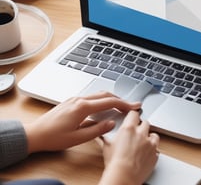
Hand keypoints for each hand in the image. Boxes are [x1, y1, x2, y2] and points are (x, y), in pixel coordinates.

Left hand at [24, 92, 140, 153]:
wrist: (34, 134)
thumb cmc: (53, 137)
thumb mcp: (78, 138)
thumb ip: (97, 130)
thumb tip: (111, 123)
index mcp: (82, 107)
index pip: (109, 102)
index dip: (124, 104)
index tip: (134, 106)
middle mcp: (79, 99)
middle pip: (105, 94)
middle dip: (120, 99)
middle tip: (131, 105)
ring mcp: (74, 99)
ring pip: (98, 94)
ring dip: (111, 98)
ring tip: (120, 106)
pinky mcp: (71, 101)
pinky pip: (91, 97)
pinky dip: (102, 100)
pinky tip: (104, 107)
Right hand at [98, 111, 159, 184]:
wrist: (124, 176)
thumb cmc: (115, 163)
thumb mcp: (107, 146)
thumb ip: (106, 138)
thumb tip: (102, 135)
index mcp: (129, 128)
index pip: (134, 113)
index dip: (133, 115)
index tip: (133, 117)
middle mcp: (141, 133)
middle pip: (146, 123)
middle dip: (141, 126)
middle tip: (136, 133)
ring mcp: (150, 144)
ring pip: (154, 135)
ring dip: (149, 138)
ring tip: (143, 144)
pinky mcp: (155, 154)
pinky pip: (156, 149)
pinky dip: (152, 150)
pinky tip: (145, 154)